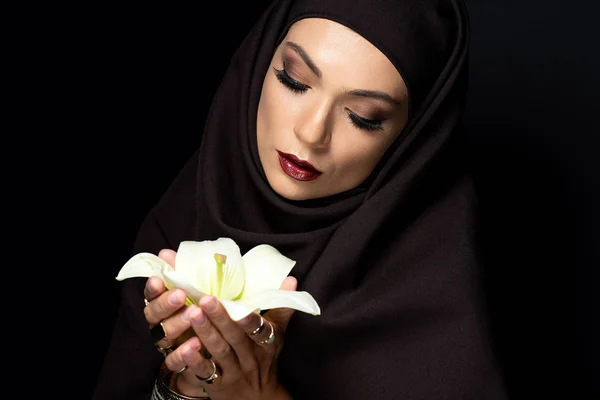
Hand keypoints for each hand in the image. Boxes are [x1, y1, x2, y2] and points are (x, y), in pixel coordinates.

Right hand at [143, 250, 194, 363]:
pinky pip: (175, 362)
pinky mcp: (179, 363)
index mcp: (162, 305)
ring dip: (177, 324)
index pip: (151, 295)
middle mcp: (160, 324)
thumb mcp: (196, 291)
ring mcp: (168, 345)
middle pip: (154, 315)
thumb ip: (183, 273)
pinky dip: (183, 354)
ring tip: (194, 314)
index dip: (153, 288)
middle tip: (181, 295)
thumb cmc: (202, 311)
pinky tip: (195, 344)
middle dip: (166, 304)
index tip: (159, 280)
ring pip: (163, 336)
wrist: (213, 348)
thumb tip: (166, 253)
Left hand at [157, 253, 295, 399]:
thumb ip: (282, 307)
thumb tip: (291, 280)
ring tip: (192, 314)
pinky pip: (205, 372)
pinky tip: (183, 348)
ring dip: (205, 333)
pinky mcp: (217, 385)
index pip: (261, 330)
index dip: (250, 320)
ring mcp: (234, 372)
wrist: (258, 399)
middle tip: (205, 299)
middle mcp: (251, 357)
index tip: (239, 307)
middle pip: (235, 337)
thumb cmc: (265, 358)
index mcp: (267, 342)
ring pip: (219, 351)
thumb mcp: (278, 334)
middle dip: (220, 318)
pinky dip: (194, 361)